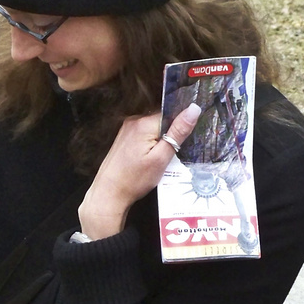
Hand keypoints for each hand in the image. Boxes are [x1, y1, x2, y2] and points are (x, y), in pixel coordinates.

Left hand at [77, 103, 200, 239]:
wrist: (109, 193)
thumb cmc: (134, 180)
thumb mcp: (161, 158)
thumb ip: (178, 132)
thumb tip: (194, 109)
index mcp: (144, 123)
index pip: (172, 115)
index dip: (180, 129)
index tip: (180, 144)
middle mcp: (134, 121)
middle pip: (162, 120)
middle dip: (170, 136)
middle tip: (168, 156)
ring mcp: (127, 129)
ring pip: (154, 128)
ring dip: (160, 141)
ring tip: (156, 159)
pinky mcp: (124, 137)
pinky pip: (145, 134)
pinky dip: (151, 144)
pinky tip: (148, 159)